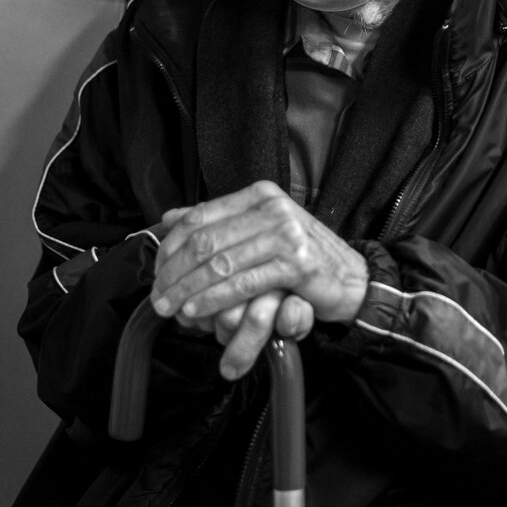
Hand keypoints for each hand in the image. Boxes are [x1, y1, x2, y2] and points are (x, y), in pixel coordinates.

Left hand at [151, 181, 368, 376]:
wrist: (350, 278)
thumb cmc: (300, 257)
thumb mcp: (259, 230)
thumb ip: (218, 222)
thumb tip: (169, 217)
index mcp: (260, 195)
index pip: (200, 216)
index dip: (170, 246)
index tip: (156, 271)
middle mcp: (273, 208)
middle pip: (206, 240)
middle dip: (174, 272)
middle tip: (157, 296)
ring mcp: (287, 233)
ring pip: (220, 263)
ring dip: (188, 290)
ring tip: (170, 308)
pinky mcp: (296, 263)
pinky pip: (242, 283)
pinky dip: (214, 299)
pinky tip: (196, 311)